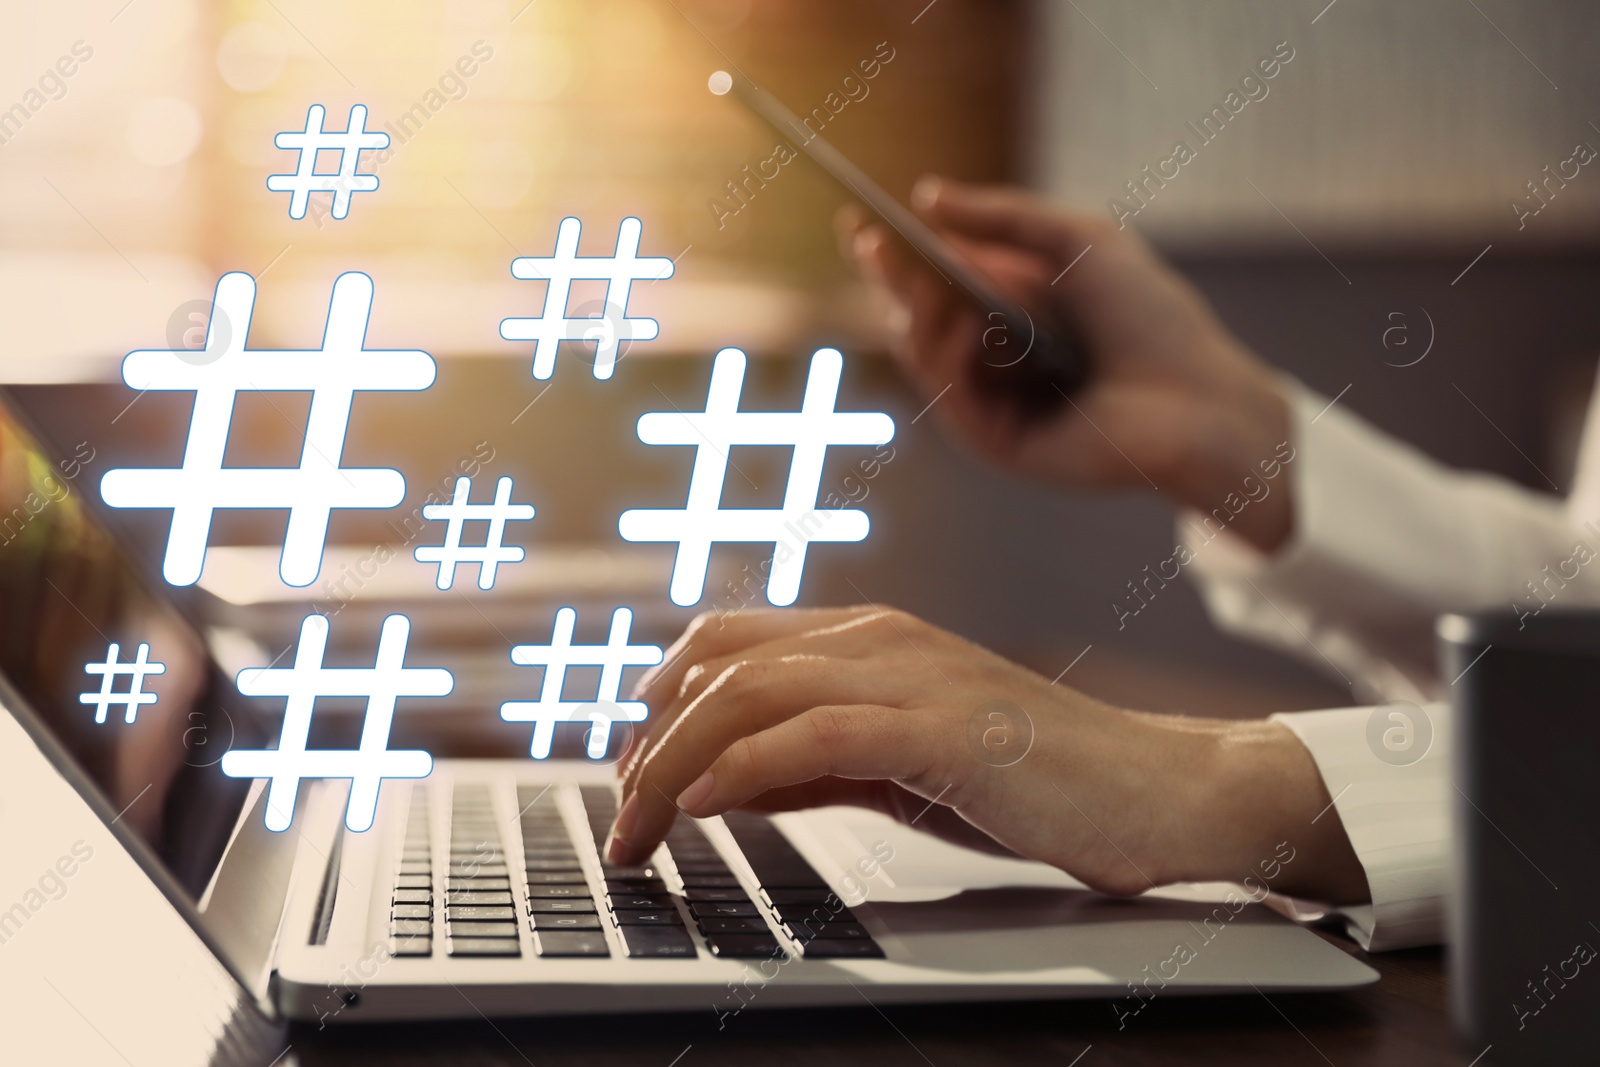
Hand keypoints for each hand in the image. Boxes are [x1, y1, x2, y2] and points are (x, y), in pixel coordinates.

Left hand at [609, 606, 1368, 902]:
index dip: (661, 704)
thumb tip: (721, 783)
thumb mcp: (898, 770)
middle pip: (720, 667)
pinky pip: (817, 735)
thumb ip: (813, 766)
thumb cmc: (1034, 781)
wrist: (1158, 792)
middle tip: (620, 818)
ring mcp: (913, 675)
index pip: (728, 644)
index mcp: (869, 637)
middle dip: (649, 744)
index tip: (631, 774)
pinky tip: (707, 805)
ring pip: (752, 694)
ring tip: (640, 823)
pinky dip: (747, 767)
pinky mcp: (944, 726)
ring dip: (676, 763)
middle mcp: (881, 638)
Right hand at [845, 177, 1292, 551]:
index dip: (895, 253)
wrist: (1197, 396)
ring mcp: (993, 402)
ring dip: (918, 315)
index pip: (937, 279)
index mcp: (1012, 308)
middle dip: (892, 280)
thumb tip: (926, 195)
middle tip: (871, 244)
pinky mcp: (999, 443)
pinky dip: (953, 359)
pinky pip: (952, 398)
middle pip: (919, 316)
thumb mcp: (1080, 240)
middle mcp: (995, 356)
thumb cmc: (1151, 317)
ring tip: (922, 280)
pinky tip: (969, 327)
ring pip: (925, 356)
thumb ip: (1005, 215)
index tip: (858, 219)